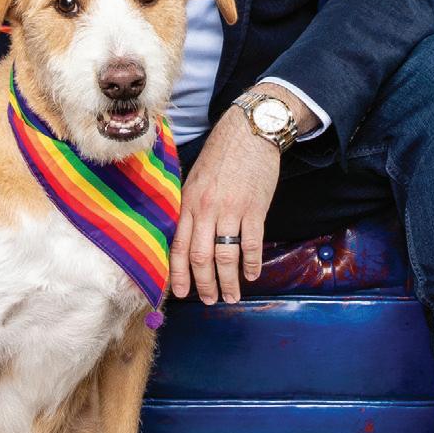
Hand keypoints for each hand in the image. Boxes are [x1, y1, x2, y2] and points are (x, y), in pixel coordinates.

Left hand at [171, 109, 280, 304]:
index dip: (178, 273)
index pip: (178, 245)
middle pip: (201, 256)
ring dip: (228, 281)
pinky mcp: (255, 208)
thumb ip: (190, 208)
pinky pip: (251, 242)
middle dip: (204, 284)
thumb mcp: (195, 179)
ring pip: (226, 255)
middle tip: (209, 300)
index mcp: (189, 202)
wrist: (249, 132)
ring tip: (232, 296)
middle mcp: (206, 208)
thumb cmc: (221, 156)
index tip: (180, 293)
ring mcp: (231, 209)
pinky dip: (252, 263)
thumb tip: (186, 238)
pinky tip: (252, 274)